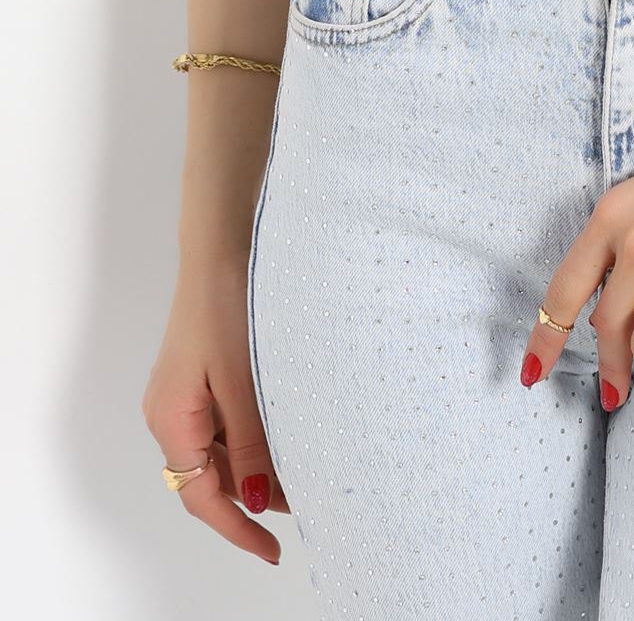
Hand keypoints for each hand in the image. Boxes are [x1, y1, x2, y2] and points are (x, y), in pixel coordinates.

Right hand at [142, 256, 287, 565]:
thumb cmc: (226, 301)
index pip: (199, 496)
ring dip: (255, 467)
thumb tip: (253, 500)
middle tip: (303, 505)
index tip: (272, 551)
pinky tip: (286, 433)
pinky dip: (253, 437)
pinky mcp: (201, 374)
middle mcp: (170, 411)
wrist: (222, 243)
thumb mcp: (243, 378)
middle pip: (207, 477)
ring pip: (218, 451)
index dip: (236, 529)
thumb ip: (249, 441)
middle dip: (251, 499)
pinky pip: (223, 423)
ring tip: (303, 472)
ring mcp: (185, 393)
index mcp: (170, 418)